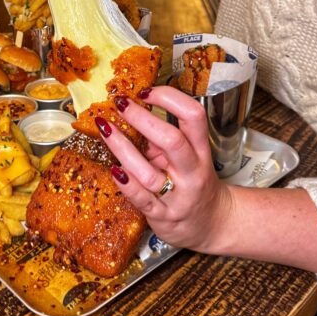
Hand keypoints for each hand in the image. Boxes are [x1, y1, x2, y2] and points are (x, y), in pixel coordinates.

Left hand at [96, 87, 234, 251]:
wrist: (210, 223)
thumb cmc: (192, 182)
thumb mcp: (185, 157)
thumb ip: (161, 138)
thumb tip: (130, 109)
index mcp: (201, 150)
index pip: (194, 116)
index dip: (169, 98)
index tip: (146, 92)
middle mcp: (192, 172)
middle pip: (172, 141)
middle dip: (142, 119)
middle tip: (121, 104)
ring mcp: (177, 196)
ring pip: (149, 172)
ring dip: (123, 148)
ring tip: (105, 128)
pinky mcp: (162, 216)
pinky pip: (141, 199)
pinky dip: (126, 183)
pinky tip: (113, 169)